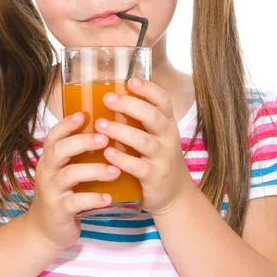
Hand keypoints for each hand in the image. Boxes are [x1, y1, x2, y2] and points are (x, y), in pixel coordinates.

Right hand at [27, 112, 114, 250]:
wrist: (45, 230)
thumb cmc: (62, 194)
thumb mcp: (64, 170)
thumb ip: (77, 154)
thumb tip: (106, 130)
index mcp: (49, 158)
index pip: (54, 135)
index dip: (67, 124)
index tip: (85, 114)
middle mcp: (47, 171)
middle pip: (60, 150)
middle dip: (82, 142)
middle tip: (105, 138)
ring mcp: (51, 191)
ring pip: (70, 175)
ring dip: (94, 170)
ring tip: (115, 170)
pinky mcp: (59, 210)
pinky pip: (75, 202)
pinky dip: (93, 199)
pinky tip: (108, 197)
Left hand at [96, 77, 194, 215]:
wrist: (175, 195)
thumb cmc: (158, 159)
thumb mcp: (156, 137)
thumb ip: (139, 121)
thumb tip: (106, 98)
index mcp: (167, 124)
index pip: (163, 101)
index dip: (148, 89)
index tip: (130, 81)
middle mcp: (168, 138)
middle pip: (152, 116)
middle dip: (130, 105)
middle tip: (107, 99)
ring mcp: (163, 158)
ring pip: (144, 141)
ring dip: (121, 131)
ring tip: (100, 124)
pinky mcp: (155, 177)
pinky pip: (139, 167)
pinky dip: (123, 159)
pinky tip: (108, 153)